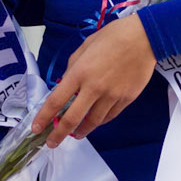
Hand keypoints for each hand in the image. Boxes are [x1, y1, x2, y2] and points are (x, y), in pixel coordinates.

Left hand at [32, 12, 155, 146]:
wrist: (144, 38)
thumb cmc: (112, 37)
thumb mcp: (84, 47)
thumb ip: (73, 68)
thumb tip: (66, 84)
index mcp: (79, 73)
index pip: (56, 101)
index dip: (44, 117)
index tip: (36, 128)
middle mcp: (94, 88)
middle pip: (72, 118)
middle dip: (59, 134)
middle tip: (52, 143)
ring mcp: (111, 96)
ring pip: (93, 122)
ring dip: (81, 131)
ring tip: (75, 134)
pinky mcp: (126, 99)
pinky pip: (109, 116)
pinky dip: (99, 121)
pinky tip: (94, 122)